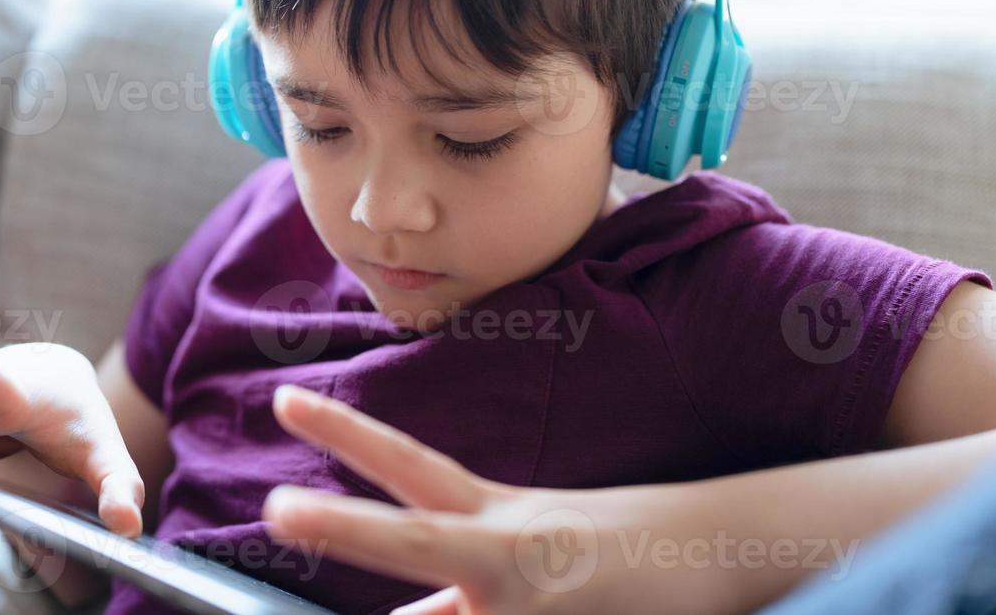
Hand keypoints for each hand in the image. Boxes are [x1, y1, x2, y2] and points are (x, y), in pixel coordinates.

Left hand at [262, 385, 726, 614]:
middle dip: (341, 528)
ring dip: (444, 614)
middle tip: (271, 509)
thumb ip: (457, 598)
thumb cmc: (611, 556)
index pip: (410, 468)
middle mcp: (511, 561)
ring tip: (526, 589)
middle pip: (415, 541)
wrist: (724, 558)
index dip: (346, 434)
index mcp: (499, 523)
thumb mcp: (526, 555)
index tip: (285, 402)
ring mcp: (533, 609)